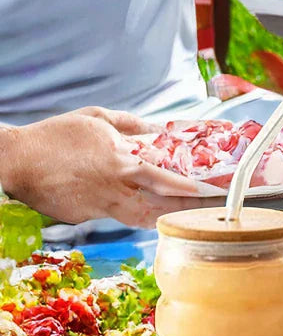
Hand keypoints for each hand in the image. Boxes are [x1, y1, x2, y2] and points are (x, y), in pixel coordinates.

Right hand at [2, 106, 200, 226]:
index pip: (165, 179)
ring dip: (166, 216)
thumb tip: (156, 128)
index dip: (191, 188)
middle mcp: (116, 187)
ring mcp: (103, 206)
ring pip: (144, 217)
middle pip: (162, 204)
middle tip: (208, 208)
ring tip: (185, 214)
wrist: (16, 161)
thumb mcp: (96, 118)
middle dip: (188, 208)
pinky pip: (118, 217)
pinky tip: (147, 211)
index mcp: (120, 161)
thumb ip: (130, 124)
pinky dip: (135, 214)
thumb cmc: (55, 136)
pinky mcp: (89, 217)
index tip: (211, 191)